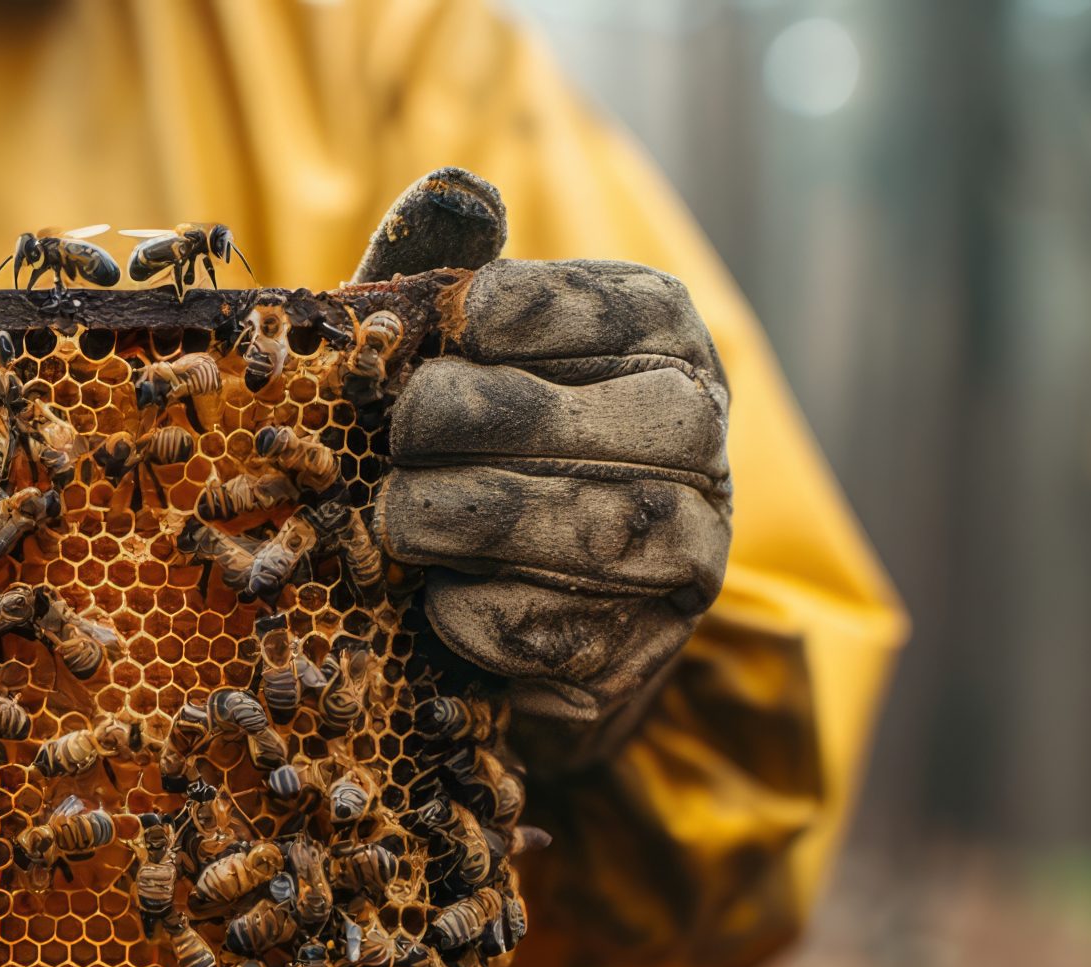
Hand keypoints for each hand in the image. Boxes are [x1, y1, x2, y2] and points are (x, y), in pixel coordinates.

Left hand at [358, 169, 732, 772]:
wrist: (493, 607)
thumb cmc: (461, 445)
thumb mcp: (444, 353)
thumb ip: (444, 272)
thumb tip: (454, 194)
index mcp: (661, 343)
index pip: (632, 311)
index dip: (542, 312)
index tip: (457, 321)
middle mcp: (695, 438)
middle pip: (638, 419)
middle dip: (503, 419)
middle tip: (403, 429)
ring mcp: (684, 551)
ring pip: (611, 527)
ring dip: (485, 519)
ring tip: (395, 518)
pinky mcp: (641, 648)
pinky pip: (574, 631)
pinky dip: (489, 615)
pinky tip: (434, 602)